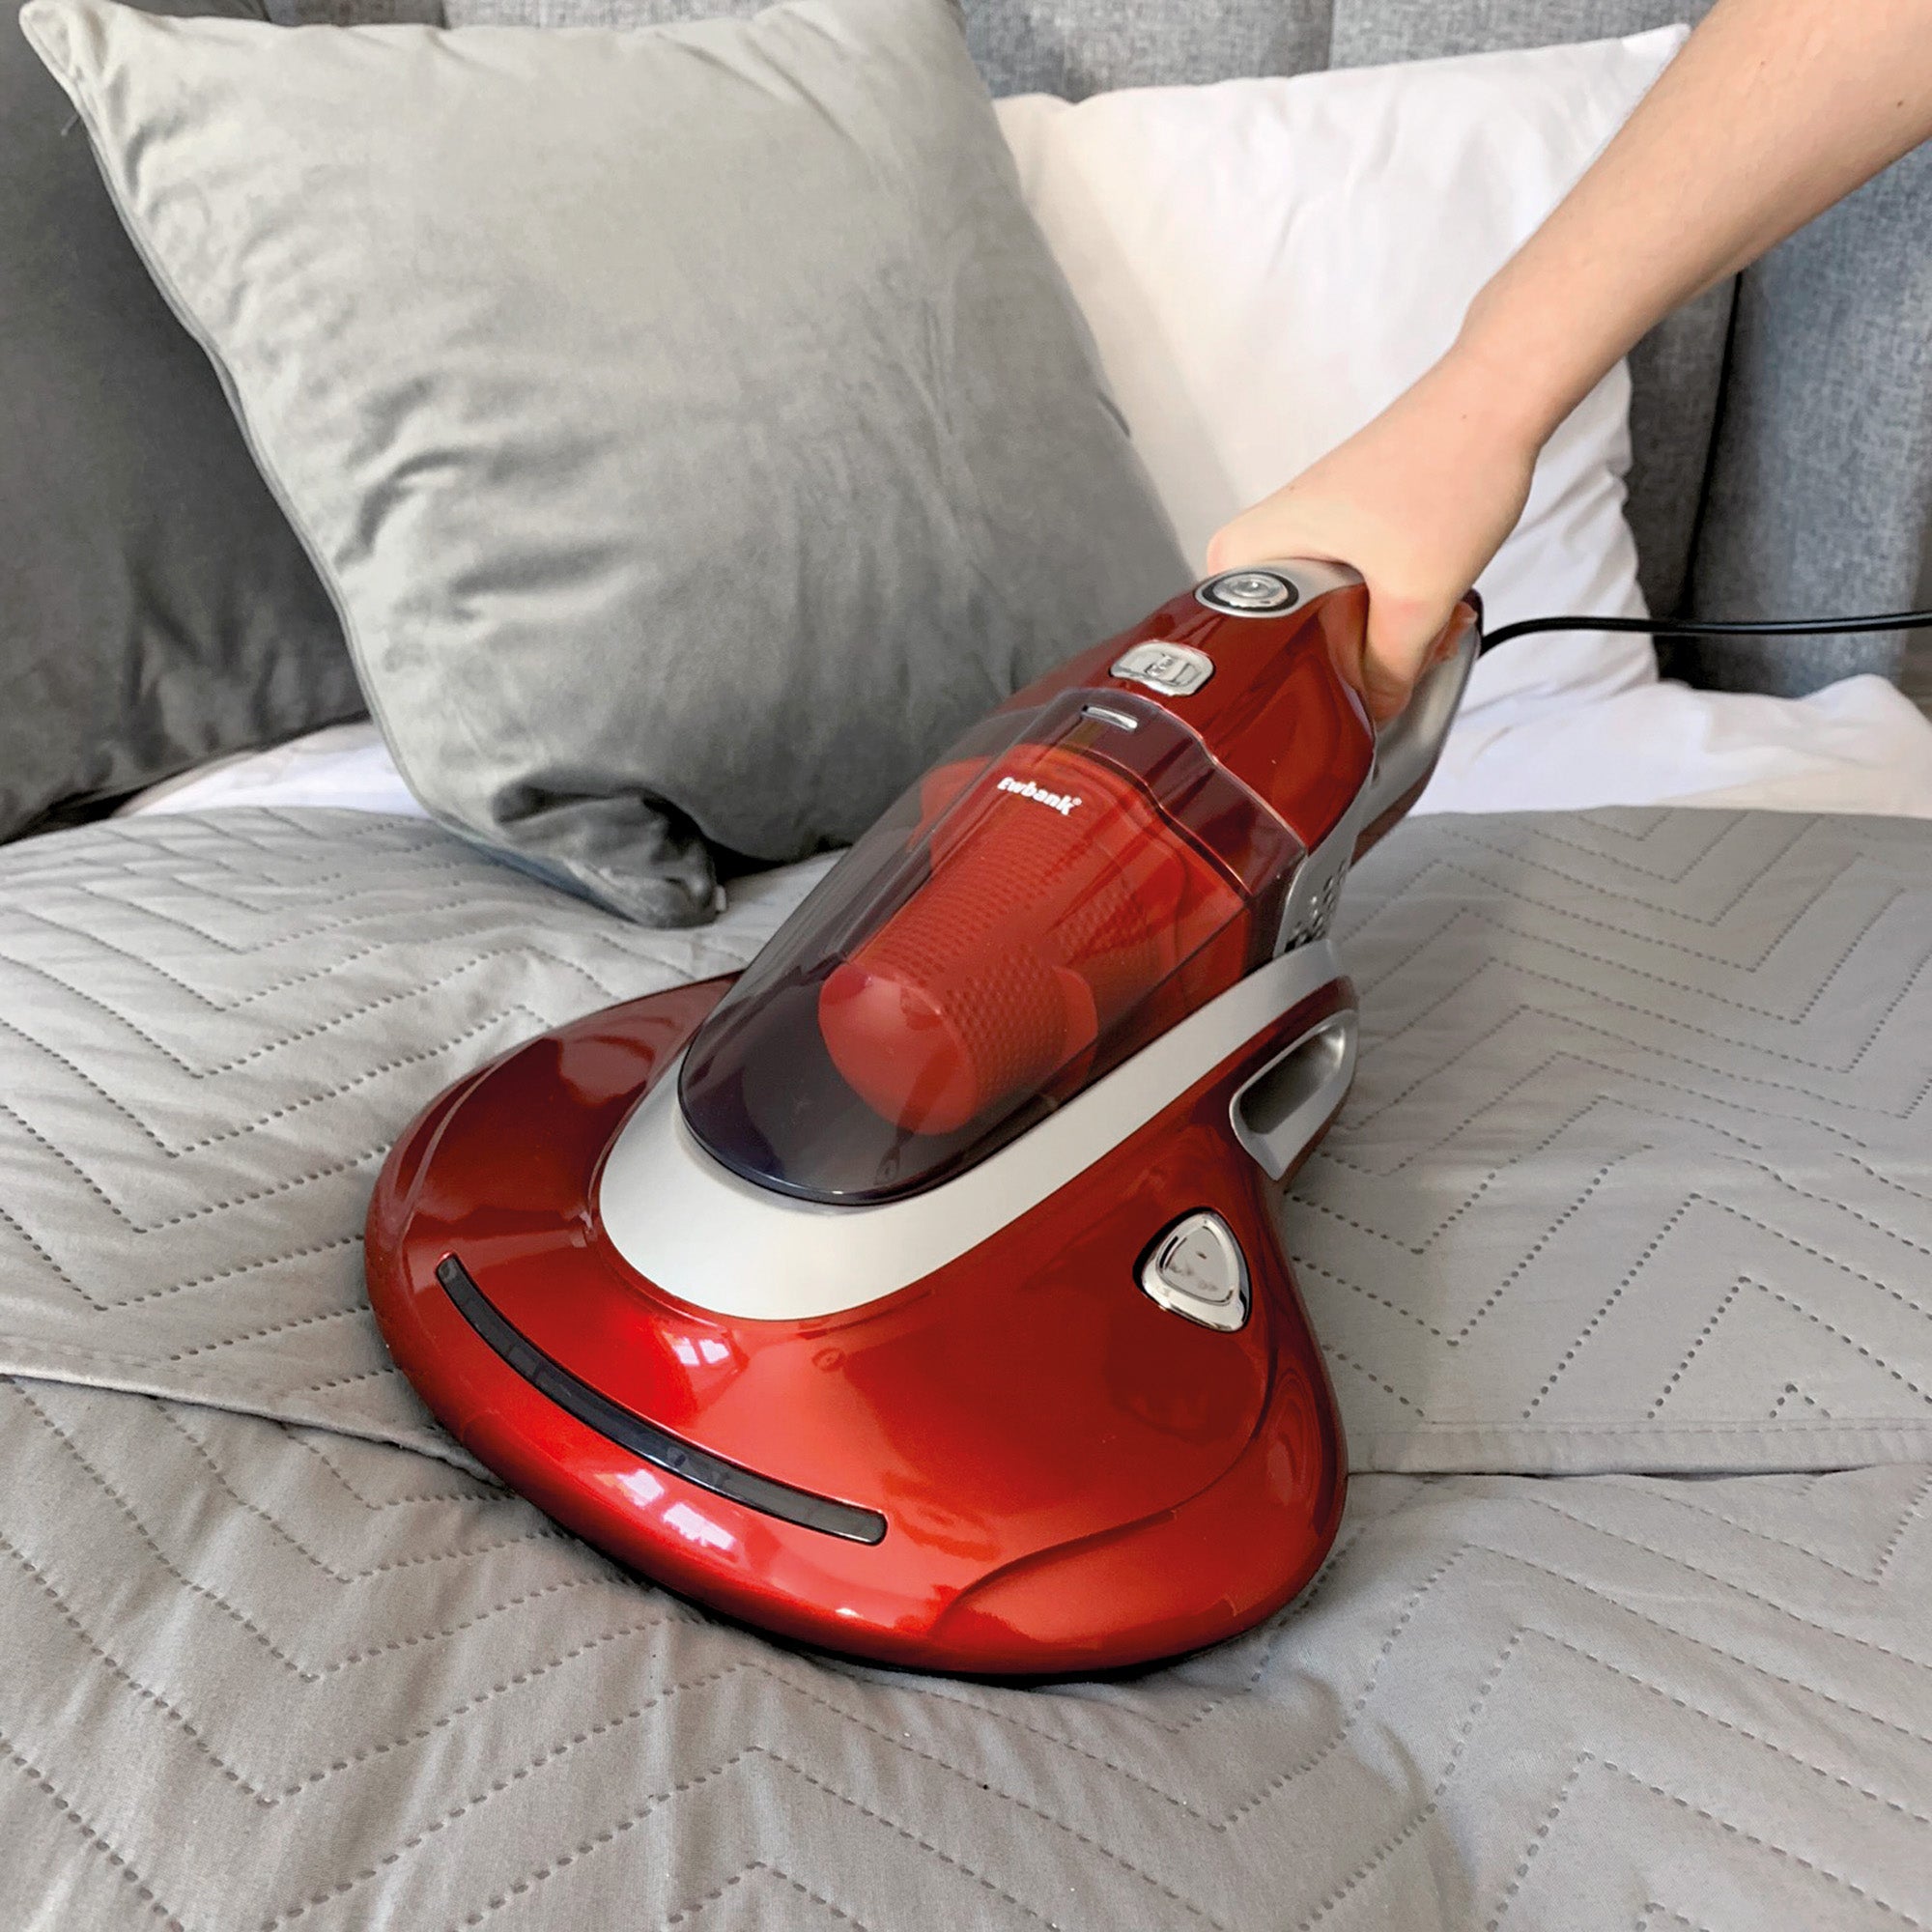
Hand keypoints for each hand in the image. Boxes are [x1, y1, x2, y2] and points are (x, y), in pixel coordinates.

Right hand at [1205, 351, 1539, 719]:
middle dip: (1343, 663)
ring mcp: (1308, 528)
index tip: (1330, 702)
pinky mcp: (1345, 524)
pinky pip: (1350, 589)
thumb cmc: (1445, 471)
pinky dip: (1388, 607)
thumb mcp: (1416, 598)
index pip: (1234, 647)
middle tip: (1391, 668)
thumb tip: (1373, 712)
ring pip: (1326, 615)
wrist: (1496, 399)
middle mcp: (1267, 536)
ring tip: (1426, 634)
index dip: (1287, 685)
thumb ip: (1388, 671)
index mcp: (1253, 548)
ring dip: (1376, 637)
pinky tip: (1430, 609)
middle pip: (1284, 638)